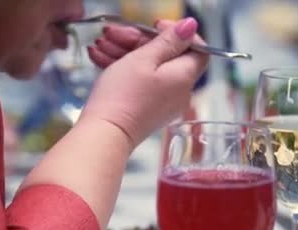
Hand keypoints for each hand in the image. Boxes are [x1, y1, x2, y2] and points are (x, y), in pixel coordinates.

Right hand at [81, 18, 208, 147]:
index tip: (156, 26)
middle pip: (168, 57)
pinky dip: (124, 70)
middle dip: (139, 41)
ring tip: (100, 46)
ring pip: (150, 68)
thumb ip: (169, 41)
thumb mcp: (144, 59)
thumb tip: (190, 26)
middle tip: (115, 34)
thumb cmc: (123, 96)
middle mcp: (178, 91)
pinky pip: (141, 83)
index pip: (197, 49)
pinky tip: (100, 58)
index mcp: (184, 76)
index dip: (179, 34)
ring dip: (125, 52)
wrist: (104, 134)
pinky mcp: (147, 111)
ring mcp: (163, 103)